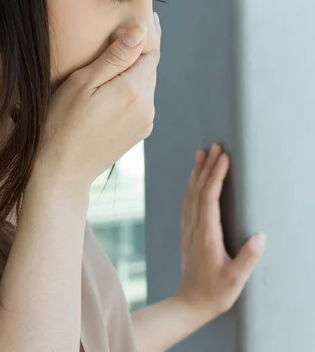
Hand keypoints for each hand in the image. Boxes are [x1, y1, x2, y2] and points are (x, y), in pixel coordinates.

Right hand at [35, 13, 160, 188]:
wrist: (60, 170)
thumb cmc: (60, 123)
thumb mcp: (82, 83)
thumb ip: (114, 57)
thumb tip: (141, 32)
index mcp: (133, 90)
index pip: (151, 50)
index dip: (148, 31)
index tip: (145, 13)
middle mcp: (147, 107)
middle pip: (150, 67)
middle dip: (143, 47)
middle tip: (131, 26)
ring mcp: (145, 122)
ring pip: (147, 83)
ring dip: (137, 68)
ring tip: (121, 53)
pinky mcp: (139, 133)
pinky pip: (142, 100)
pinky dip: (133, 87)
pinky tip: (115, 84)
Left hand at [173, 144, 265, 323]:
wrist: (189, 304)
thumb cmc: (214, 293)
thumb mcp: (235, 279)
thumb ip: (248, 258)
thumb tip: (261, 236)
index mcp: (206, 234)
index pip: (210, 198)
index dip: (216, 176)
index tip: (224, 158)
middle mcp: (195, 227)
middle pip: (199, 189)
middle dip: (207, 166)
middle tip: (215, 146)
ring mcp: (189, 229)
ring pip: (191, 193)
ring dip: (197, 172)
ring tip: (202, 153)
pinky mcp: (188, 232)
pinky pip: (188, 202)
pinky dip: (192, 186)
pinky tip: (194, 179)